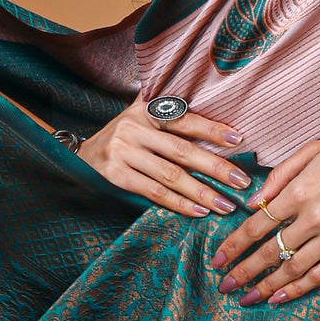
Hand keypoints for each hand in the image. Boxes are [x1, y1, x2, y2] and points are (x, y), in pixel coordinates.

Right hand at [79, 94, 247, 217]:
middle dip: (215, 167)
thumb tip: (215, 117)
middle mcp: (133, 128)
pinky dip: (179, 203)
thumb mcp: (139, 116)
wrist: (78, 156)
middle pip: (182, 150)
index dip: (212, 129)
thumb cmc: (122, 137)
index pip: (184, 118)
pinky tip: (199, 211)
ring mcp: (123, 152)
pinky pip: (154, 192)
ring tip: (226, 204)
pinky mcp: (115, 176)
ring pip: (171, 175)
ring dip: (202, 192)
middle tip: (241, 182)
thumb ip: (168, 112)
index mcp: (145, 109)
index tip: (238, 140)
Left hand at [215, 130, 319, 305]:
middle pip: (270, 252)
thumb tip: (252, 202)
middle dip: (243, 272)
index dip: (234, 246)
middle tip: (225, 286)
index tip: (218, 260)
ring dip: (266, 287)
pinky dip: (298, 290)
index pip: (257, 225)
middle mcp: (315, 218)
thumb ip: (279, 176)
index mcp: (300, 191)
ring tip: (247, 298)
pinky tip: (279, 297)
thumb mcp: (312, 150)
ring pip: (292, 269)